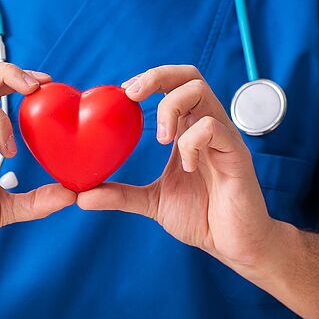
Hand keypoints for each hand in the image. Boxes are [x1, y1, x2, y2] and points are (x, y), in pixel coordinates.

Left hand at [77, 65, 278, 271]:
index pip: (173, 85)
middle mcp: (207, 127)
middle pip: (189, 75)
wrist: (234, 244)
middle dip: (157, 77)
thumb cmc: (201, 217)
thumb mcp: (151, 202)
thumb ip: (119, 195)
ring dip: (172, 108)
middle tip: (132, 97)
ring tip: (161, 139)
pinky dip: (192, 142)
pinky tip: (186, 166)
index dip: (148, 80)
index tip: (122, 93)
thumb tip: (81, 196)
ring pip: (201, 92)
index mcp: (188, 131)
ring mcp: (224, 139)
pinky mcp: (237, 156)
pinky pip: (214, 129)